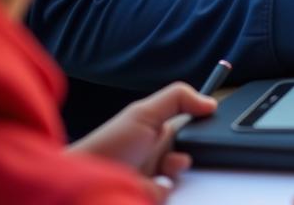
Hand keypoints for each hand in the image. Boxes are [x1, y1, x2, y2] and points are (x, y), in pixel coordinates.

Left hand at [71, 82, 216, 201]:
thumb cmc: (107, 146)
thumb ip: (178, 98)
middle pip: (191, 153)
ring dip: (174, 174)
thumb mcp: (144, 113)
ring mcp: (153, 179)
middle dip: (188, 154)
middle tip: (177, 156)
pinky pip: (168, 196)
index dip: (200, 125)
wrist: (82, 187)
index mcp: (158, 129)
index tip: (208, 121)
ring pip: (183, 178)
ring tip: (161, 174)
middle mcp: (157, 154)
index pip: (190, 125)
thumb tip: (211, 102)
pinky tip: (150, 187)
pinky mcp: (149, 196)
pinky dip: (162, 192)